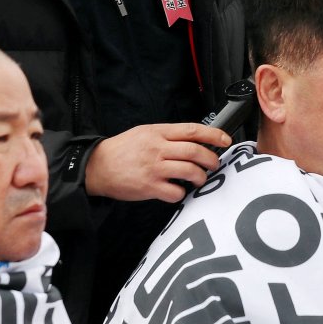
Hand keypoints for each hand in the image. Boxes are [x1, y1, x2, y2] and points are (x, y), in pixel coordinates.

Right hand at [84, 123, 230, 202]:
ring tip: (199, 179)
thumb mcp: (144, 133)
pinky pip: (176, 192)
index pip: (193, 130)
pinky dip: (182, 193)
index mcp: (158, 132)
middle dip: (212, 159)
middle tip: (214, 164)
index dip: (214, 135)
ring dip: (201, 177)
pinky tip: (178, 191)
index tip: (226, 140)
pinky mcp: (149, 187)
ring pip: (190, 171)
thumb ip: (167, 136)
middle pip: (196, 151)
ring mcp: (154, 168)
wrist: (97, 166)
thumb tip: (194, 141)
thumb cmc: (122, 150)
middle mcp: (157, 148)